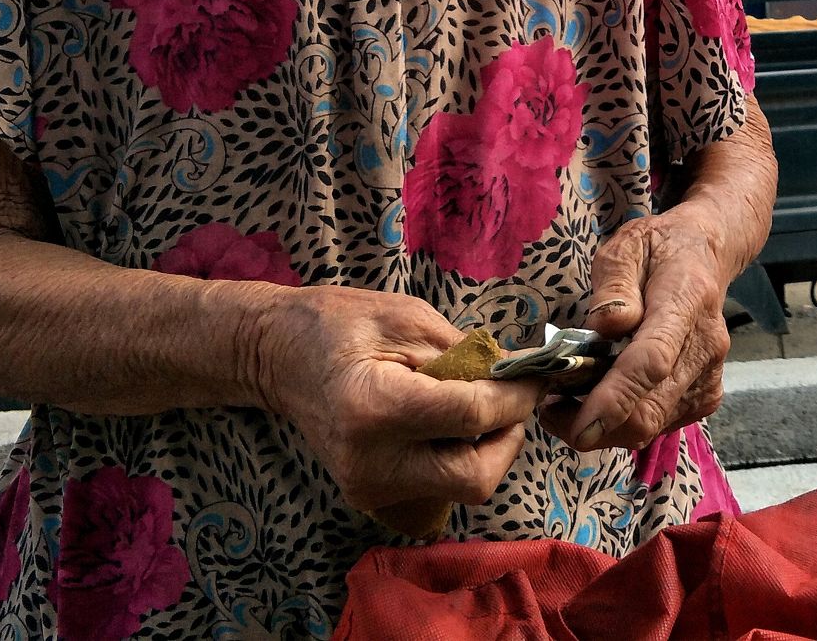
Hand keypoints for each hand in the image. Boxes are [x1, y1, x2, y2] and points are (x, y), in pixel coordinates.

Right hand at [248, 284, 545, 518]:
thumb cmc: (341, 324)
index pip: (472, 416)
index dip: (517, 396)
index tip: (537, 376)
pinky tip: (448, 429)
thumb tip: (521, 375)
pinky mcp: (369, 498)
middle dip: (509, 437)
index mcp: (376, 407)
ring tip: (480, 407)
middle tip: (514, 400)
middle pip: (474, 477)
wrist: (279, 356)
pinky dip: (457, 462)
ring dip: (486, 451)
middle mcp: (370, 462)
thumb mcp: (410, 318)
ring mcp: (367, 488)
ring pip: (460, 489)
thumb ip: (469, 353)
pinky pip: (436, 492)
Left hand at [543, 211, 732, 455]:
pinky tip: (607, 398)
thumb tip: (603, 329)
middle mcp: (705, 346)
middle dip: (595, 425)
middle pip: (650, 409)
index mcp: (685, 302)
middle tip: (552, 410)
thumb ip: (613, 286)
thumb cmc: (657, 249)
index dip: (615, 399)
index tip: (577, 425)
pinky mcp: (706, 395)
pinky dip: (627, 423)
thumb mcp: (626, 247)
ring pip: (653, 426)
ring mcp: (710, 375)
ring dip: (607, 427)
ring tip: (572, 401)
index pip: (651, 362)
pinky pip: (662, 425)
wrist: (705, 254)